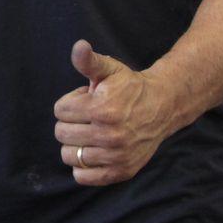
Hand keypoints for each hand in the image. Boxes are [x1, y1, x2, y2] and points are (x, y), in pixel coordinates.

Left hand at [52, 39, 178, 185]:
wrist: (162, 107)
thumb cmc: (129, 87)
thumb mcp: (109, 69)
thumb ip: (88, 60)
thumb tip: (79, 46)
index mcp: (102, 109)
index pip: (60, 110)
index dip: (71, 102)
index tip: (87, 100)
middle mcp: (110, 135)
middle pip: (61, 133)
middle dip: (70, 122)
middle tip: (90, 117)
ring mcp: (116, 156)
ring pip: (69, 155)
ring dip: (74, 143)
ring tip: (92, 132)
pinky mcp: (122, 171)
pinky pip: (83, 176)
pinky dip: (82, 166)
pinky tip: (92, 151)